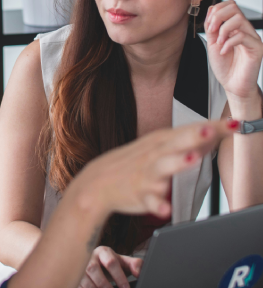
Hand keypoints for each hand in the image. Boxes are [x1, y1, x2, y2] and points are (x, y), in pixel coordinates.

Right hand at [79, 120, 237, 219]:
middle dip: (194, 136)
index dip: (213, 128)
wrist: (99, 181)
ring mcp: (146, 174)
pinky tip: (165, 208)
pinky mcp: (139, 194)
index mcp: (160, 141)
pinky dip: (156, 205)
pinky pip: (149, 201)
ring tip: (192, 159)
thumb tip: (215, 134)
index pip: (190, 131)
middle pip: (176, 142)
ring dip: (177, 163)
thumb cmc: (132, 163)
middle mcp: (154, 154)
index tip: (235, 124)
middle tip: (211, 130)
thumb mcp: (156, 146)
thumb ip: (185, 142)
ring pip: (163, 168)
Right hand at [79, 247, 141, 287]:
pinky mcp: (76, 277)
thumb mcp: (123, 262)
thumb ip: (135, 265)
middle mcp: (90, 257)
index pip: (111, 262)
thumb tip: (140, 273)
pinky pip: (79, 285)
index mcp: (103, 252)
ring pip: (85, 280)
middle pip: (94, 269)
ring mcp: (80, 267)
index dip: (119, 277)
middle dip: (105, 285)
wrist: (96, 263)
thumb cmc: (111, 263)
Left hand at [204, 1, 262, 99]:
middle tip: (212, 31)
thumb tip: (212, 10)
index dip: (216, 11)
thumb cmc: (224, 65)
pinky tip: (223, 51)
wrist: (232, 84)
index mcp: (234, 26)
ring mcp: (252, 37)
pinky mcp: (257, 48)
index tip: (209, 26)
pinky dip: (228, 42)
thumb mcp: (213, 43)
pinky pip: (243, 36)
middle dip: (218, 17)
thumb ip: (212, 27)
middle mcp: (245, 29)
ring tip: (219, 43)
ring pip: (239, 19)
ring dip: (223, 30)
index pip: (229, 5)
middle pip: (234, 7)